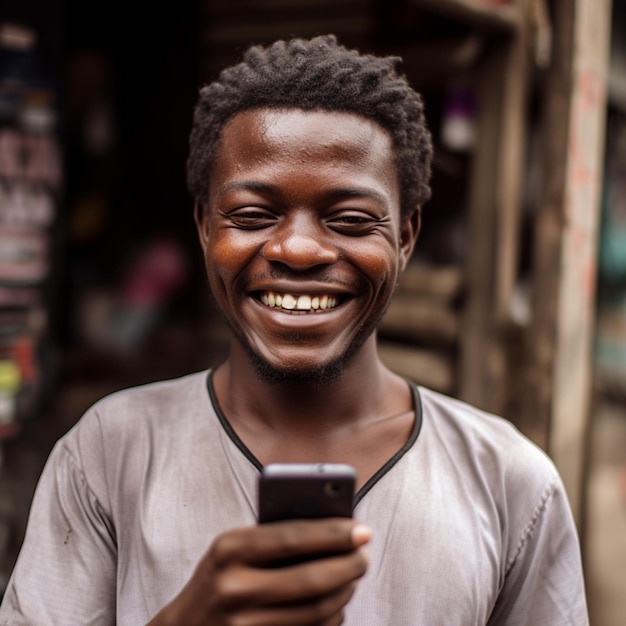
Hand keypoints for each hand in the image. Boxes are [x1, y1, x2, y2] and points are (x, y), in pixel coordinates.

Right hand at [147, 518, 370, 625]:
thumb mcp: (234, 548)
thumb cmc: (219, 578)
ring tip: (352, 577)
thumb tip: (335, 528)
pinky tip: (336, 604)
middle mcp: (235, 588)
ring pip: (316, 611)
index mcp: (230, 549)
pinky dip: (332, 618)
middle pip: (311, 579)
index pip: (293, 538)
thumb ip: (275, 536)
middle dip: (348, 566)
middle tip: (364, 556)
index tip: (362, 530)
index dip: (334, 534)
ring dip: (344, 592)